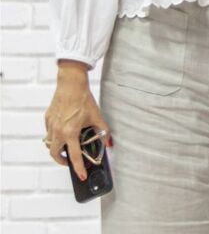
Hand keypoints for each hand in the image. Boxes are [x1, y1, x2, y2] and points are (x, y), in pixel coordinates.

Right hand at [44, 61, 111, 181]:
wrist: (71, 85)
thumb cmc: (83, 100)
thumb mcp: (97, 116)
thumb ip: (103, 131)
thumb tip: (109, 142)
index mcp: (70, 133)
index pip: (74, 156)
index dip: (78, 168)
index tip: (81, 175)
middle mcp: (58, 131)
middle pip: (55, 154)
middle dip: (62, 160)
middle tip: (70, 161)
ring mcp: (51, 126)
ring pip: (50, 144)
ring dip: (57, 148)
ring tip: (67, 146)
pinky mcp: (47, 119)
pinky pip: (49, 132)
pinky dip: (55, 136)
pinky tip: (64, 131)